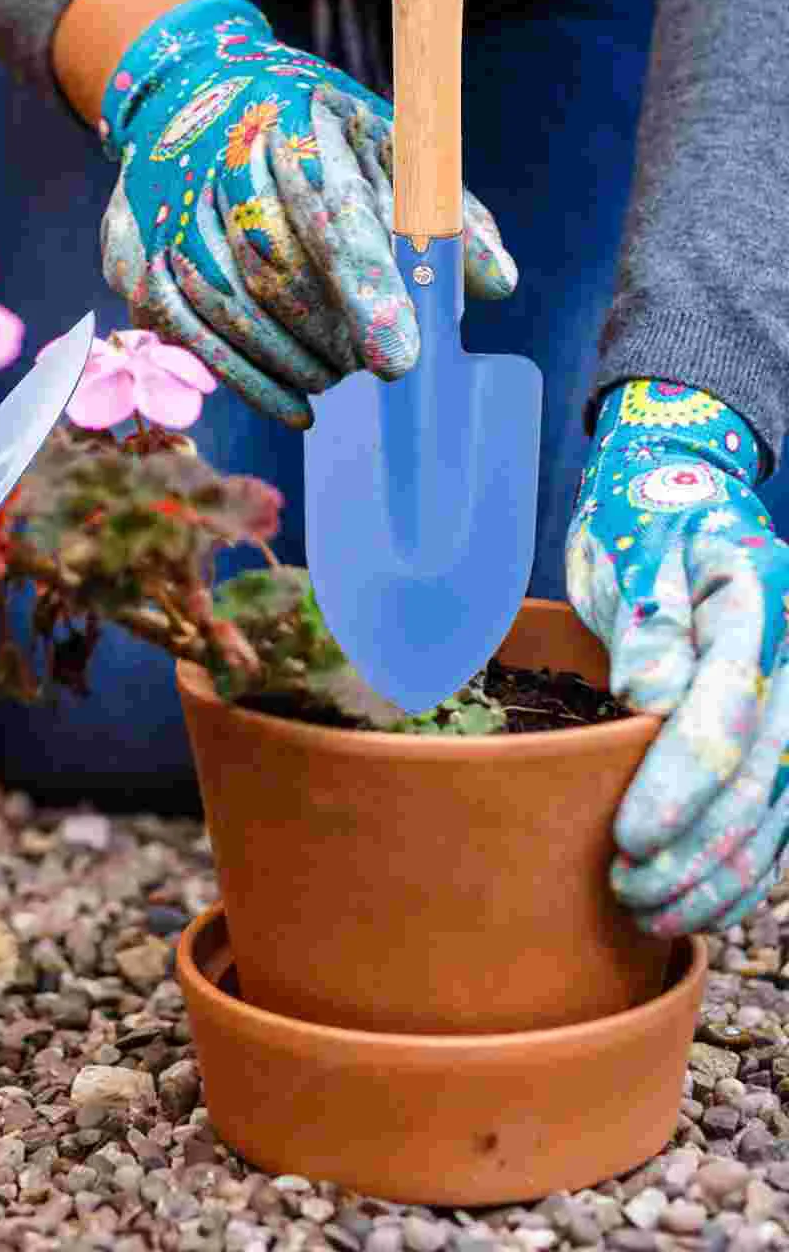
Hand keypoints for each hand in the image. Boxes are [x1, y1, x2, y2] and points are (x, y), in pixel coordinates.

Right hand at [97, 0, 516, 427]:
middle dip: (329, 334)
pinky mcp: (137, 251)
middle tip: (370, 365)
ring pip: (225, 306)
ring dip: (289, 361)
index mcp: (295, 119)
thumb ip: (442, 212)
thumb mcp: (386, 141)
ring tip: (334, 379)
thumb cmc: (309, 126)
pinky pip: (184, 329)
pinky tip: (293, 407)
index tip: (400, 360)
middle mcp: (219, 158)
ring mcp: (169, 207)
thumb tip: (495, 284)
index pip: (331, 213)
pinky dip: (242, 378)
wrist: (190, 90)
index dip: (365, 290)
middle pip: (273, 270)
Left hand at [567, 379, 788, 934]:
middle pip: (758, 773)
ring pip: (777, 802)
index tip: (630, 836)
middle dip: (696, 848)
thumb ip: (649, 619)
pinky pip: (780, 803)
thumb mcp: (632, 548)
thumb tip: (651, 699)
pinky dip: (746, 860)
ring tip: (656, 913)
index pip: (725, 711)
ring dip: (722, 870)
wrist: (681, 490)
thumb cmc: (642, 516)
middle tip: (631, 893)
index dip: (680, 783)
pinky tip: (706, 901)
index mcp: (756, 602)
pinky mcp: (784, 718)